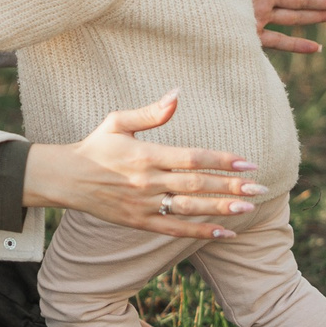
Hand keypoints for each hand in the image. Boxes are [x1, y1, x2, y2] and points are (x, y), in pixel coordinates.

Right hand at [20, 92, 267, 240]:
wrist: (65, 179)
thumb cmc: (95, 146)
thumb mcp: (118, 122)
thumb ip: (151, 112)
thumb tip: (178, 93)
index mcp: (146, 155)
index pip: (192, 158)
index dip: (222, 160)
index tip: (248, 162)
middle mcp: (147, 182)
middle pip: (196, 185)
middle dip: (230, 186)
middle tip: (260, 187)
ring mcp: (143, 205)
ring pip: (188, 209)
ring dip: (220, 209)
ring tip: (248, 207)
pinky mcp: (139, 222)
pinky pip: (173, 229)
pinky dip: (199, 232)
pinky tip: (223, 233)